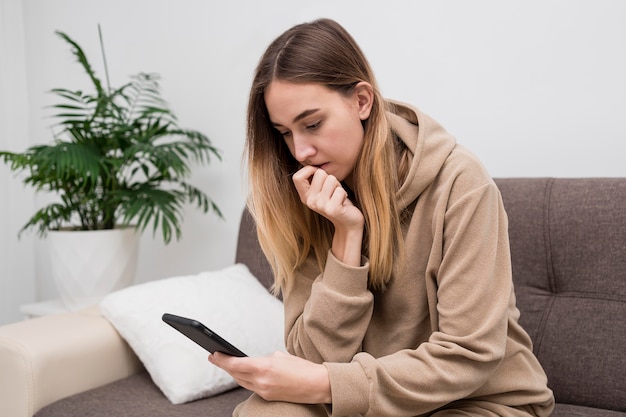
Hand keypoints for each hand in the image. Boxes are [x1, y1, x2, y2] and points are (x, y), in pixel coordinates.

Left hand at [208, 351, 330, 403]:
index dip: (222, 359)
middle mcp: (261, 381)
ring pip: (242, 381)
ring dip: (233, 373)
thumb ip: (263, 360)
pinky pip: (251, 387)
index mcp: (264, 367)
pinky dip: (245, 379)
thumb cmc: (301, 367)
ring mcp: (264, 391)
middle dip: (224, 365)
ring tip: (225, 364)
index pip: (236, 364)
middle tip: (214, 357)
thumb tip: (252, 363)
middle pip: (235, 374)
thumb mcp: (280, 356)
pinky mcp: (268, 397)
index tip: (213, 353)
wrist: (317, 385)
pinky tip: (241, 374)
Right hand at [292, 166, 363, 231]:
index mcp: (305, 196)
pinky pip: (340, 190)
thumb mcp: (322, 190)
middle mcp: (310, 201)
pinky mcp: (332, 209)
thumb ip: (316, 178)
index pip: (297, 176)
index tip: (319, 176)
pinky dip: (344, 194)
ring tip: (338, 196)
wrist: (348, 222)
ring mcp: (320, 206)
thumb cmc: (337, 200)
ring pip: (332, 179)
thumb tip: (311, 155)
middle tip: (333, 191)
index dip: (309, 170)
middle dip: (331, 178)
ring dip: (339, 186)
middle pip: (320, 173)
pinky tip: (342, 203)